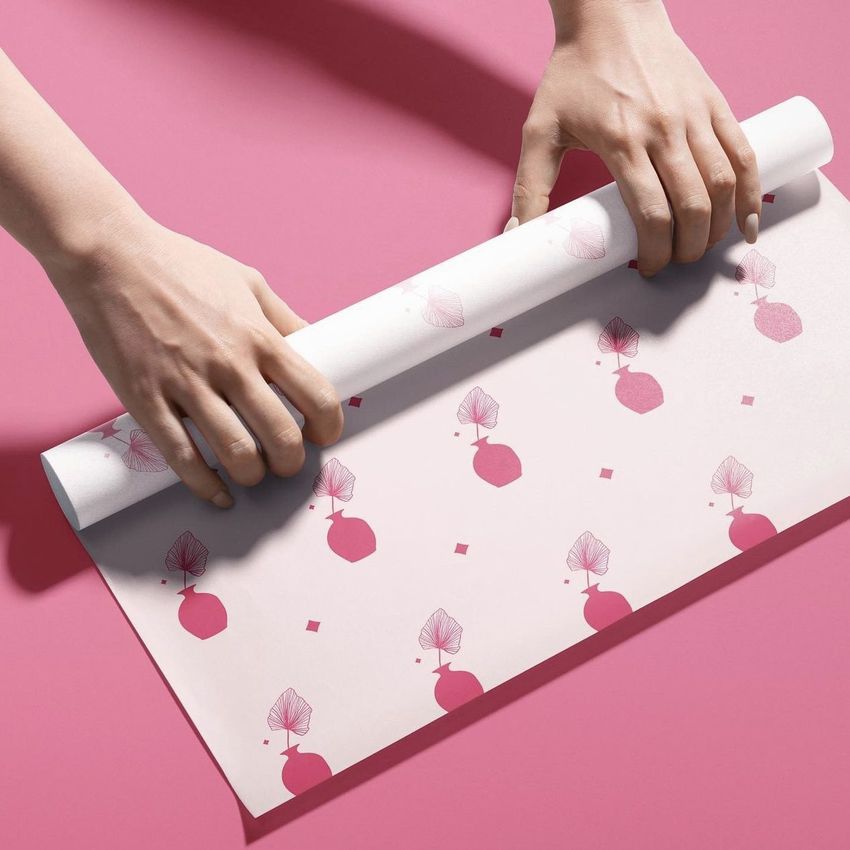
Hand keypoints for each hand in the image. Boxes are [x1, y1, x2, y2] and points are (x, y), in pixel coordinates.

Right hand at [49, 209, 342, 506]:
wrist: (109, 256)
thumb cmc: (181, 264)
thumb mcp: (248, 281)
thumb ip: (284, 319)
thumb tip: (316, 345)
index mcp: (259, 337)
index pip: (316, 396)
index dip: (329, 426)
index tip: (324, 434)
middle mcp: (229, 365)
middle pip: (281, 436)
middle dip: (292, 461)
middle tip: (287, 461)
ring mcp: (186, 385)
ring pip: (237, 454)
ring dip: (253, 475)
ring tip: (253, 472)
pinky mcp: (146, 400)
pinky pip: (182, 457)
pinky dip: (206, 486)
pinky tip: (219, 493)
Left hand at [508, 0, 760, 275]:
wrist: (611, 14)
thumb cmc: (573, 73)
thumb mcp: (540, 129)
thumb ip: (529, 186)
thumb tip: (517, 235)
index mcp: (621, 141)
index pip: (650, 213)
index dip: (655, 251)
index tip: (648, 268)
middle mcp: (663, 129)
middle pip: (692, 206)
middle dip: (687, 247)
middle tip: (676, 262)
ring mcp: (693, 115)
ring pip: (723, 183)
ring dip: (718, 227)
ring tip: (703, 247)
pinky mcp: (714, 103)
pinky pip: (744, 154)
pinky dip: (752, 192)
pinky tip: (747, 221)